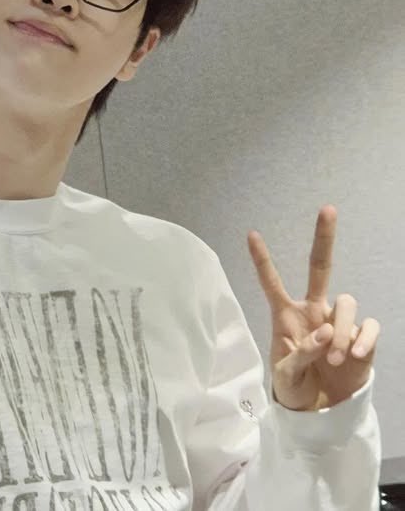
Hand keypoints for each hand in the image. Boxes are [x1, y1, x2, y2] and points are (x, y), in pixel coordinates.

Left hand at [247, 204, 379, 410]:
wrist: (319, 410)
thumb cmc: (293, 386)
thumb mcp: (285, 377)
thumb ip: (299, 355)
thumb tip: (325, 332)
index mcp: (285, 315)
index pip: (271, 282)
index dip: (262, 259)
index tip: (251, 234)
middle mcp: (312, 310)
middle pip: (320, 267)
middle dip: (324, 237)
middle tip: (328, 209)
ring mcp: (338, 320)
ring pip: (347, 301)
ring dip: (342, 331)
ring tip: (335, 359)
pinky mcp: (361, 336)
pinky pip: (369, 325)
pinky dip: (364, 339)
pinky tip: (355, 355)